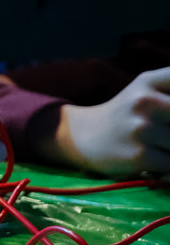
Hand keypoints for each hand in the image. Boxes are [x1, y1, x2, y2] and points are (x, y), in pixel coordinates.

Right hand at [53, 66, 169, 174]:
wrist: (84, 136)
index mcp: (150, 81)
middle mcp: (145, 100)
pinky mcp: (139, 155)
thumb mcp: (148, 88)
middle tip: (166, 134)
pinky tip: (161, 164)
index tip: (169, 116)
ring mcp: (141, 128)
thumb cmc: (128, 113)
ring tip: (162, 147)